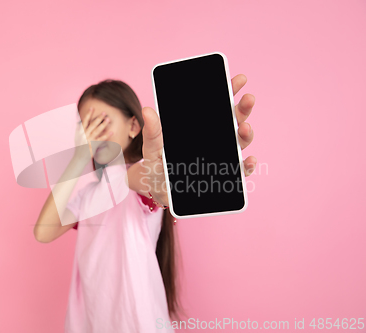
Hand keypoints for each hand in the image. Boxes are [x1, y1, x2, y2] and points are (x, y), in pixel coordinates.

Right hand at [73, 106, 113, 161]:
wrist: (79, 158)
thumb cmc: (79, 147)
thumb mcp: (77, 137)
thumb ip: (78, 129)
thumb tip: (79, 121)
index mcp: (80, 132)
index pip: (84, 121)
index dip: (88, 114)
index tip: (92, 108)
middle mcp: (84, 135)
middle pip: (92, 125)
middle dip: (98, 118)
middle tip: (104, 112)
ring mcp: (89, 140)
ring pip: (97, 131)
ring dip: (103, 124)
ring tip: (108, 119)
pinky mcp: (93, 145)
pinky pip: (101, 139)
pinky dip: (106, 135)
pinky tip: (112, 132)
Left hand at [141, 73, 256, 205]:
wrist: (159, 192)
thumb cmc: (157, 166)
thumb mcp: (152, 148)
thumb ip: (152, 132)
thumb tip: (147, 110)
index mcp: (200, 126)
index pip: (218, 104)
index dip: (229, 90)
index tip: (239, 79)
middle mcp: (214, 138)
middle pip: (234, 120)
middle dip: (243, 109)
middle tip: (247, 99)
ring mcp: (221, 156)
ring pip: (240, 142)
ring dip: (246, 134)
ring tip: (244, 128)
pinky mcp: (224, 176)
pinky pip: (240, 171)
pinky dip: (247, 166)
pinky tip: (248, 161)